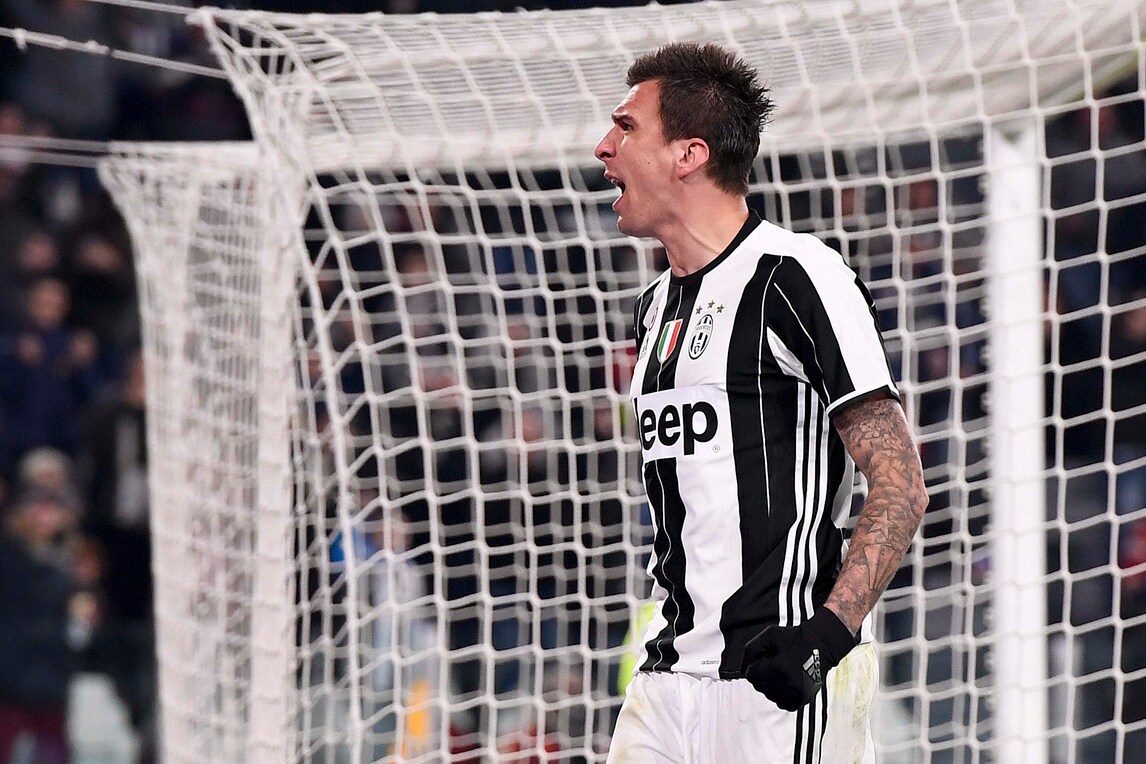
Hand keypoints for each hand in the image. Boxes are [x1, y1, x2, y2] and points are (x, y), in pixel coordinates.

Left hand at [740, 607, 856, 710]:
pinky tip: (787, 682)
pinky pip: (782, 703)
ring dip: (771, 685)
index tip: (764, 659)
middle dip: (762, 675)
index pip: (751, 675)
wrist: (820, 645)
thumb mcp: (768, 635)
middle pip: (759, 687)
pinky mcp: (803, 699)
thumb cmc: (793, 638)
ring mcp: (797, 694)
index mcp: (778, 668)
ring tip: (782, 672)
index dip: (754, 666)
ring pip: (770, 696)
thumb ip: (750, 649)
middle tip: (773, 664)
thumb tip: (742, 669)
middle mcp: (788, 684)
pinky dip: (781, 695)